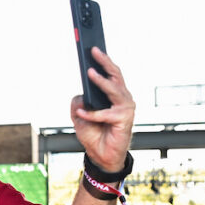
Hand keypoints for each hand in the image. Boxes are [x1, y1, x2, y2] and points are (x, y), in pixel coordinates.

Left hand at [70, 48, 134, 172]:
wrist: (102, 156)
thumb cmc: (94, 134)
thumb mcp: (79, 116)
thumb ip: (78, 103)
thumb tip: (80, 95)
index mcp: (114, 95)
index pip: (111, 73)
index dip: (103, 60)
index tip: (94, 48)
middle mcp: (123, 99)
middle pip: (116, 75)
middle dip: (105, 61)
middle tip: (94, 51)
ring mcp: (126, 108)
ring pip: (114, 89)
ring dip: (101, 81)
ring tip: (90, 73)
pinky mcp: (124, 120)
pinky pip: (105, 113)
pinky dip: (92, 114)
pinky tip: (81, 113)